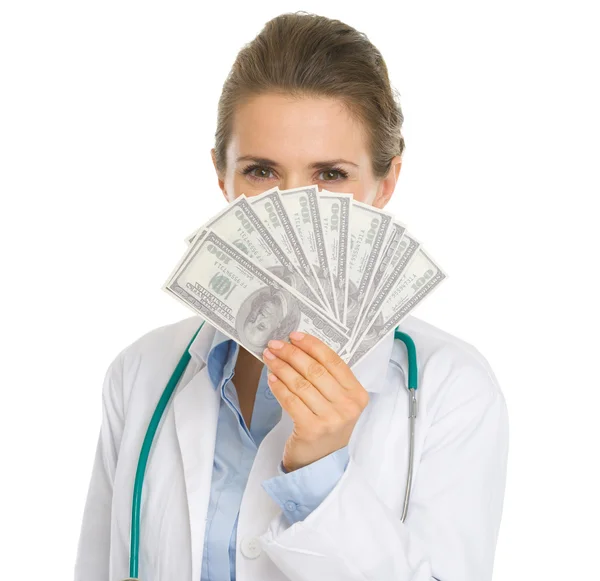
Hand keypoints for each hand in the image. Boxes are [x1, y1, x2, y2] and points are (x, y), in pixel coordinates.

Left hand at [262, 332, 369, 471]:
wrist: (321, 463)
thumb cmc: (327, 426)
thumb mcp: (337, 402)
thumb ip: (328, 378)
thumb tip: (299, 348)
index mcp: (357, 394)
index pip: (334, 361)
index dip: (312, 345)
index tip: (294, 336)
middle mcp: (347, 406)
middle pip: (315, 370)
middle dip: (292, 353)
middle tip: (276, 344)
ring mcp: (331, 419)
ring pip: (301, 383)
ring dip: (281, 367)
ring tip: (270, 358)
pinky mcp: (311, 429)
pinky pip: (291, 400)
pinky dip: (279, 386)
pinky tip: (271, 377)